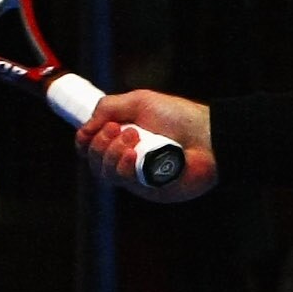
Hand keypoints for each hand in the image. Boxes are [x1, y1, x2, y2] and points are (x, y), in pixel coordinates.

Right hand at [75, 88, 217, 201]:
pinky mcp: (151, 189)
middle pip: (95, 162)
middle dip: (100, 143)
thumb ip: (109, 108)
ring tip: (133, 135)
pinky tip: (132, 154)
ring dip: (112, 152)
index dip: (84, 141)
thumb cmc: (179, 117)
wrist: (208, 133)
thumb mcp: (140, 102)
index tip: (91, 130)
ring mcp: (139, 177)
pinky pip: (127, 182)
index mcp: (122, 142)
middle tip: (120, 128)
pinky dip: (123, 166)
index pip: (91, 149)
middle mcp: (127, 161)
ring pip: (107, 173)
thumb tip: (83, 128)